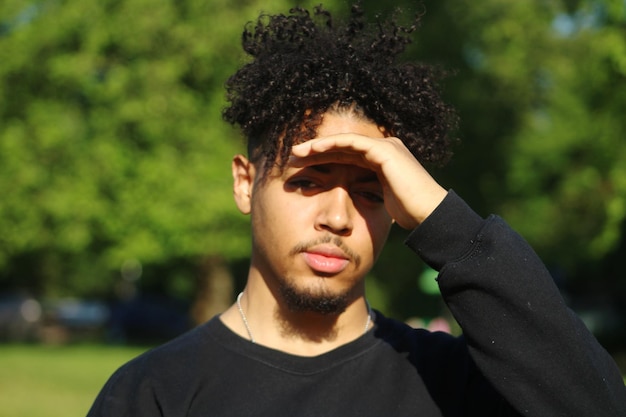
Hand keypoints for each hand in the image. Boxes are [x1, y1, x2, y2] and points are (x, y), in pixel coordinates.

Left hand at [290, 133, 447, 228]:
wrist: (430, 214)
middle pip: (343, 147)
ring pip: (344, 142)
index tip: (301, 166)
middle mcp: (385, 148)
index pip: (346, 155)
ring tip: (296, 151)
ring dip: (318, 145)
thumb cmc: (410, 213)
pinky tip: (313, 149)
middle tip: (292, 155)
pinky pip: (352, 143)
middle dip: (316, 150)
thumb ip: (369, 194)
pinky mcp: (385, 150)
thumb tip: (353, 206)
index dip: (323, 159)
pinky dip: (331, 144)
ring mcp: (386, 146)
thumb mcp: (382, 201)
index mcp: (383, 160)